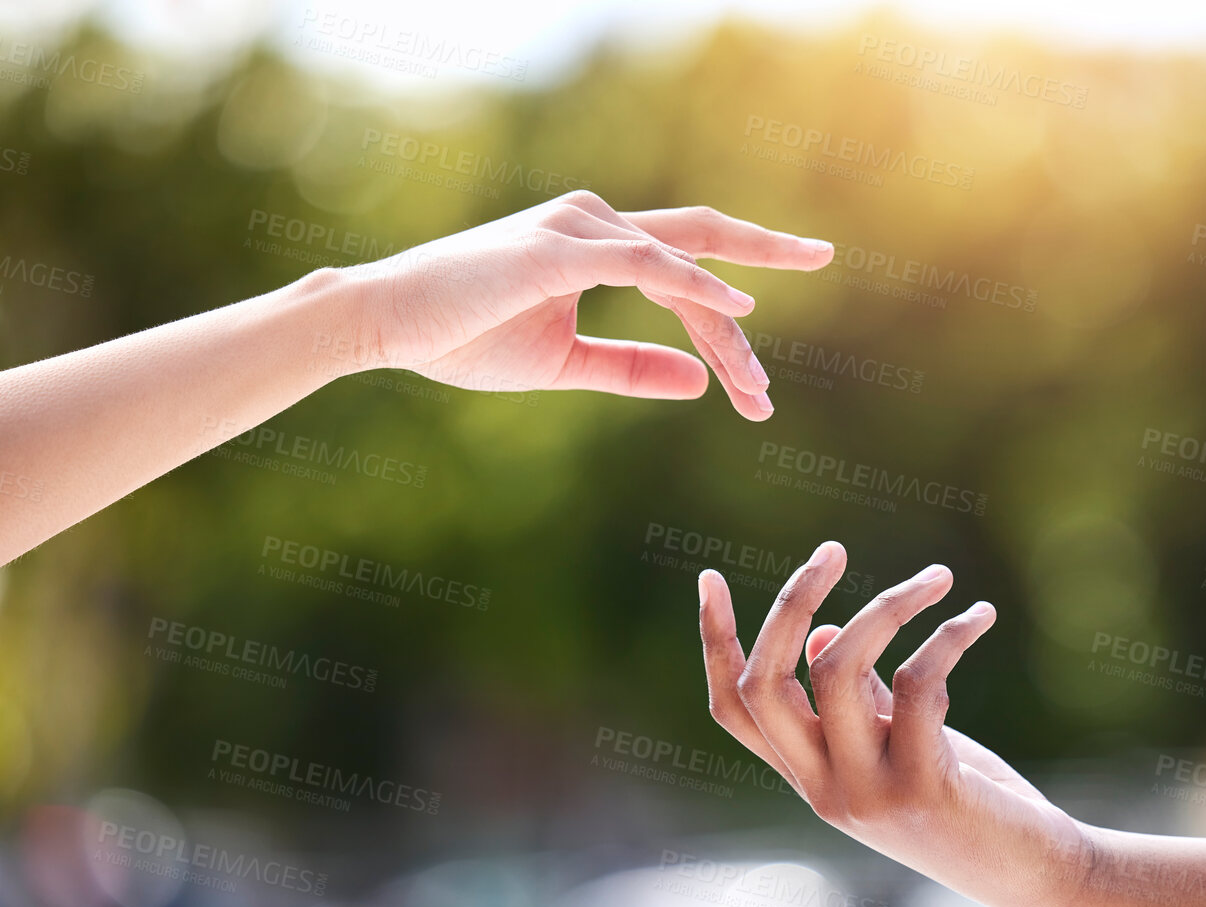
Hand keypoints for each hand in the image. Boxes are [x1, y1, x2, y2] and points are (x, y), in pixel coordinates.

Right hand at [346, 190, 832, 419]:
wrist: (388, 323)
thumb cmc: (465, 337)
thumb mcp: (565, 364)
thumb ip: (631, 369)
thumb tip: (700, 382)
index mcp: (598, 243)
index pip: (685, 267)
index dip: (729, 320)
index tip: (761, 385)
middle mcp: (595, 222)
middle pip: (700, 240)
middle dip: (768, 253)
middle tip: (818, 278)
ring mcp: (576, 229)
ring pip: (678, 264)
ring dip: (724, 325)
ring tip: (756, 383)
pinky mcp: (556, 250)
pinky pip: (642, 261)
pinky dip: (692, 284)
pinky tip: (735, 308)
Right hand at [697, 541, 1095, 906]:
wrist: (1039, 876)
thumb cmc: (972, 805)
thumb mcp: (904, 746)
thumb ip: (860, 701)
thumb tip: (819, 637)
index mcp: (810, 777)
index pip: (734, 709)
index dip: (715, 642)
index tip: (709, 577)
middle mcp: (824, 791)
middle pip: (766, 685)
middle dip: (791, 604)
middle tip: (831, 550)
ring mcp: (867, 794)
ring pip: (836, 670)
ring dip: (888, 606)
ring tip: (938, 577)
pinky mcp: (922, 788)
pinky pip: (918, 683)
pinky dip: (948, 637)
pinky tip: (980, 617)